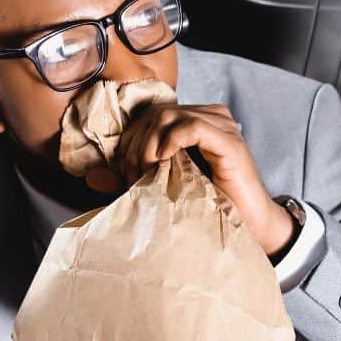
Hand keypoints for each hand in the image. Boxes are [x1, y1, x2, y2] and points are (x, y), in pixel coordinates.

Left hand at [105, 103, 294, 255]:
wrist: (248, 228)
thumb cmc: (209, 207)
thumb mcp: (162, 189)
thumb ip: (130, 178)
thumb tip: (92, 177)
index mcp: (193, 122)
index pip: (148, 115)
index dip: (131, 141)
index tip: (125, 174)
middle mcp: (208, 116)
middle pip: (154, 113)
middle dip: (136, 145)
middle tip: (133, 178)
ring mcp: (221, 126)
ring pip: (168, 116)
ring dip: (148, 145)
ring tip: (147, 174)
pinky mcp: (229, 141)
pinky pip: (191, 126)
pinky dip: (170, 141)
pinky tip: (164, 163)